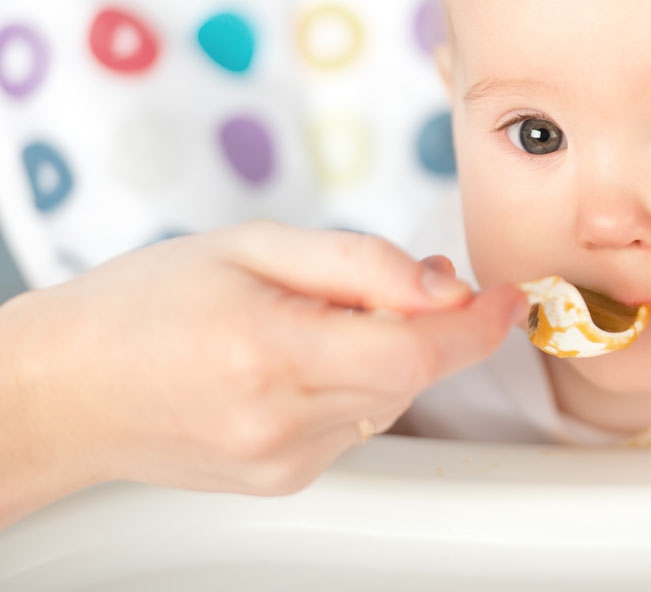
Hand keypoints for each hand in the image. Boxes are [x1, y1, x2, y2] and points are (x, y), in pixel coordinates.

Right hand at [0, 222, 526, 525]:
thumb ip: (360, 264)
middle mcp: (282, 422)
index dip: (477, 325)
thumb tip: (444, 287)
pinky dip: (356, 384)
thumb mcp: (252, 246)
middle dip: (431, 325)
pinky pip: (357, 423)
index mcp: (272, 352)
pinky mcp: (283, 480)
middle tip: (401, 281)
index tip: (509, 298)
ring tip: (318, 320)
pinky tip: (300, 361)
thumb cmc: (146, 304)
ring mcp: (284, 462)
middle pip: (412, 376)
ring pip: (389, 399)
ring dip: (387, 353)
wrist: (66, 389)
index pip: (416, 352)